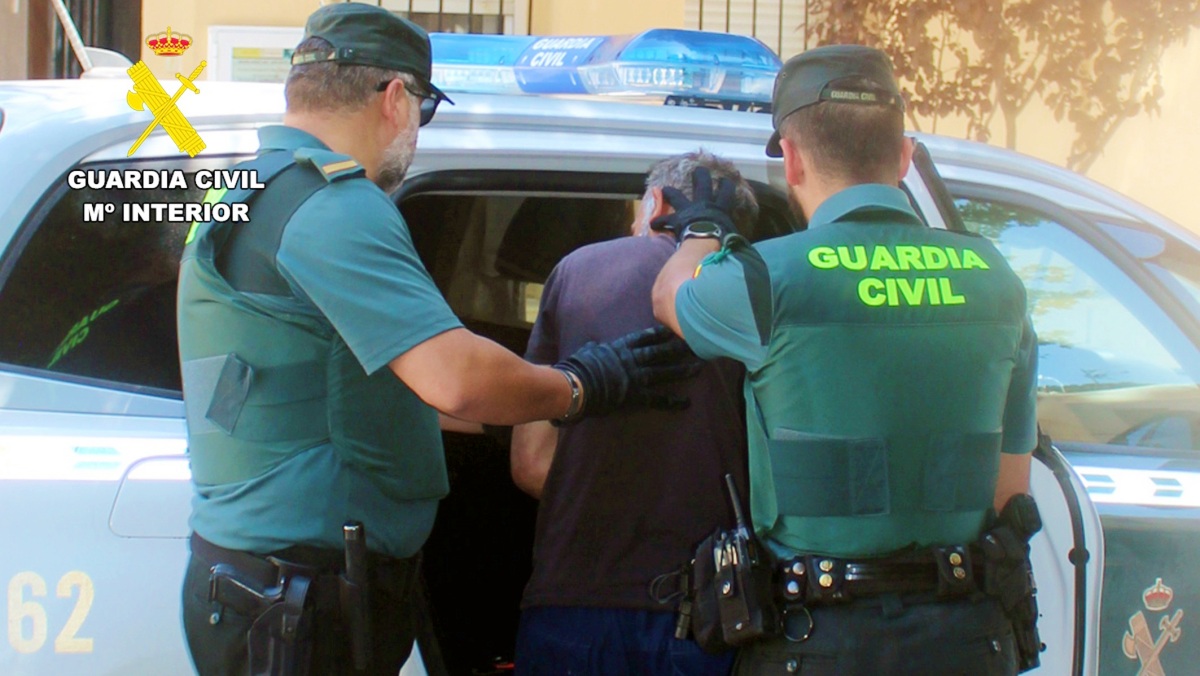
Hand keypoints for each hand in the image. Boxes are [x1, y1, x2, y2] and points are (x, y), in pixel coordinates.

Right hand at [554, 325, 700, 418]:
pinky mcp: (637, 396)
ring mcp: (636, 377)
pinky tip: (687, 402)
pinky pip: (659, 399)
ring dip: (683, 370)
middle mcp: (632, 360)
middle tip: (696, 344)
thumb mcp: (586, 351)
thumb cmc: (577, 368)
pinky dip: (674, 401)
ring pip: (664, 372)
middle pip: (660, 352)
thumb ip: (594, 347)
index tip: (673, 330)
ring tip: (699, 367)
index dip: (660, 333)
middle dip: (679, 348)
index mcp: (620, 348)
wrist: (576, 385)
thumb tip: (593, 344)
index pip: (644, 337)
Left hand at [650, 167, 743, 246]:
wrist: (708, 241)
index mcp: (720, 208)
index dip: (726, 186)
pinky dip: (658, 222)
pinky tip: (652, 224)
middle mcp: (704, 204)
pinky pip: (664, 221)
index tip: (726, 181)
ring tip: (664, 189)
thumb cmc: (724, 239)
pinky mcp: (677, 220)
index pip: (726, 193)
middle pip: (703, 184)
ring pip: (677, 196)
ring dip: (670, 192)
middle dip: (701, 176)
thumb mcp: (734, 236)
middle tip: (699, 170)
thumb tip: (740, 246)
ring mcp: (689, 210)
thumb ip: (735, 236)